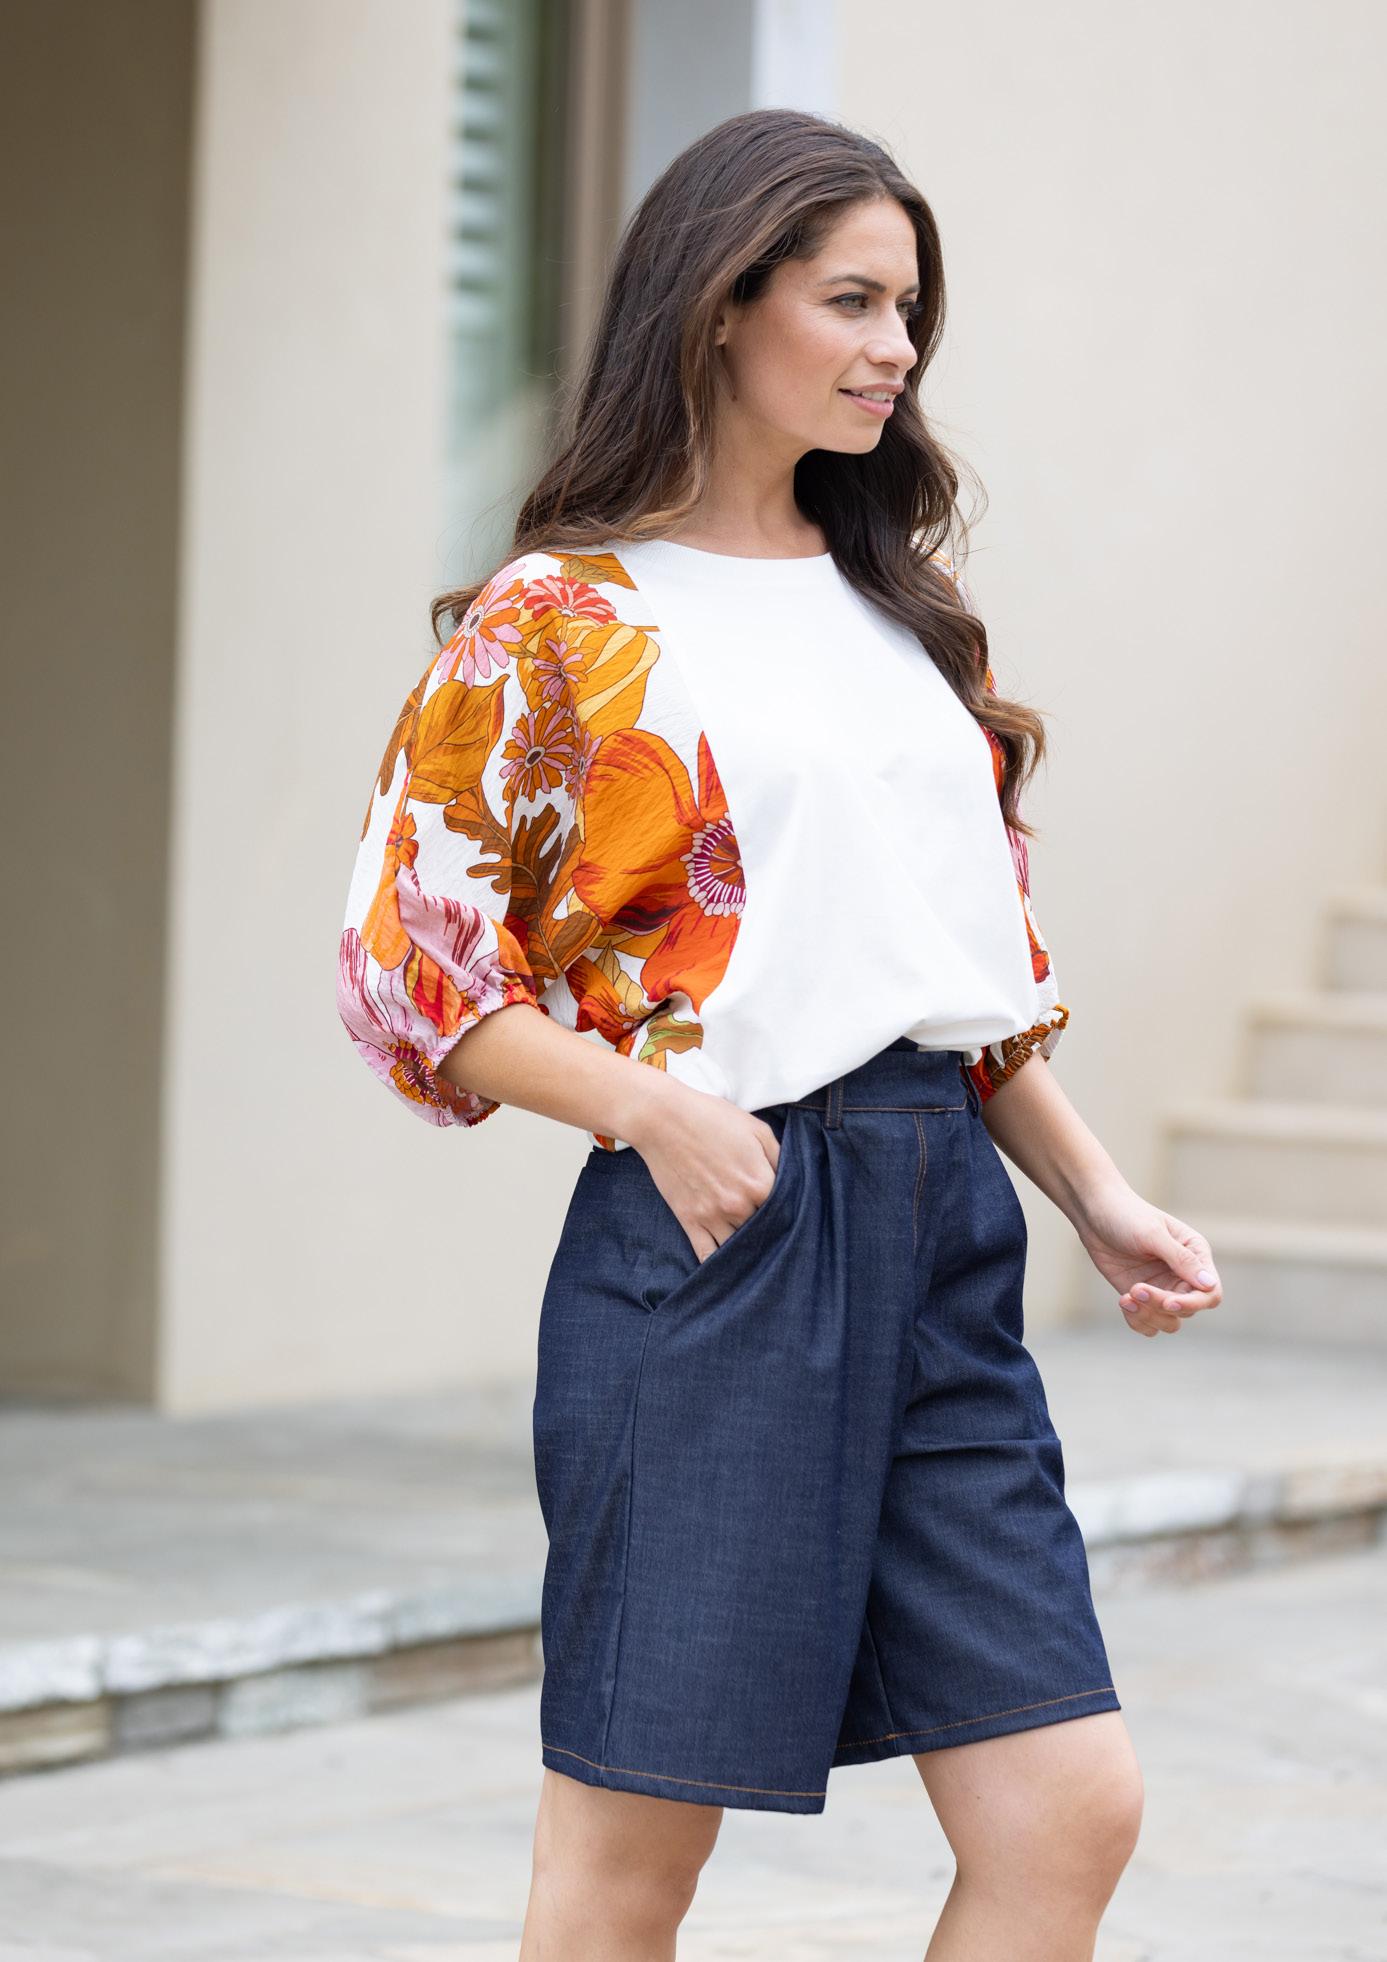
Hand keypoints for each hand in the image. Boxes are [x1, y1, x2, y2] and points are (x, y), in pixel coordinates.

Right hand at [626, 1083, 781, 1262]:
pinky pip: (707, 1256)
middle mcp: (739, 1206)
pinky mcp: (690, 1221)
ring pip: (739, 1247)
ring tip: (754, 1248)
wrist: (663, 1119)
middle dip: (770, 1230)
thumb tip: (792, 1180)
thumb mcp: (757, 1129)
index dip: (790, 1210)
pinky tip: (728, 1265)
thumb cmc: (711, 1119)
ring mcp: (713, 1217)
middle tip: (774, 1231)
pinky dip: (719, 1263)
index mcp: (760, 1183)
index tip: (792, 1212)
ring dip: (748, 1249)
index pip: (787, 1211)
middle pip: (765, 1231)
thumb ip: (780, 1158)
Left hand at [1074, 1176, 1222, 1337]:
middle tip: (1135, 1290)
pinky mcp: (1141, 1295)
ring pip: (1170, 1321)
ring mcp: (1162, 1287)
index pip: (1209, 1293)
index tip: (1168, 1302)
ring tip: (1127, 1298)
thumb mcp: (1153, 1234)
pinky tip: (1123, 1302)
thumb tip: (1209, 1285)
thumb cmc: (1126, 1215)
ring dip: (1149, 1317)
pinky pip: (1149, 1323)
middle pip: (1188, 1310)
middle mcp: (1183, 1274)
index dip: (1193, 1303)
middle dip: (1161, 1306)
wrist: (1094, 1212)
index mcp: (1195, 1255)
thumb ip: (1181, 1260)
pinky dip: (1138, 1321)